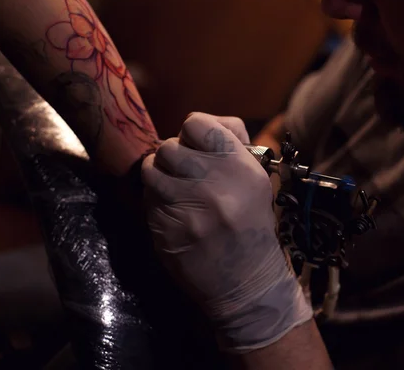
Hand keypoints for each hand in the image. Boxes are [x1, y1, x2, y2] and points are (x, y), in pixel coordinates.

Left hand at [141, 112, 311, 351]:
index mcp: (240, 166)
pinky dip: (155, 201)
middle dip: (173, 158)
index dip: (192, 132)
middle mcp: (214, 182)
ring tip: (174, 190)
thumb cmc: (251, 225)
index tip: (195, 146)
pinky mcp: (165, 228)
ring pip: (151, 169)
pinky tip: (172, 212)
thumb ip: (231, 144)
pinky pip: (147, 198)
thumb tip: (200, 123)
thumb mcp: (256, 180)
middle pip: (169, 146)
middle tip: (183, 172)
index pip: (196, 123)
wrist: (246, 281)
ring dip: (158, 176)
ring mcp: (187, 206)